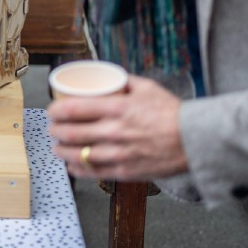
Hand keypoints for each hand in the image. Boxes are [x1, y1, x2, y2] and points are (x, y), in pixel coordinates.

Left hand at [47, 75, 188, 180]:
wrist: (195, 140)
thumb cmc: (172, 113)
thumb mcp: (147, 88)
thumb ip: (124, 81)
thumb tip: (108, 75)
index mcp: (118, 108)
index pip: (74, 109)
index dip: (55, 111)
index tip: (51, 110)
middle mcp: (115, 131)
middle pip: (71, 132)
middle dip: (55, 130)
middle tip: (52, 128)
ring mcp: (119, 153)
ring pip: (78, 154)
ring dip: (62, 151)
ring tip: (57, 147)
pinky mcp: (125, 171)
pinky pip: (94, 172)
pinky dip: (78, 169)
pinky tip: (72, 165)